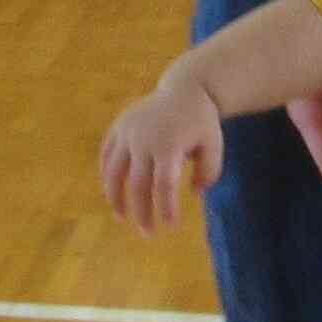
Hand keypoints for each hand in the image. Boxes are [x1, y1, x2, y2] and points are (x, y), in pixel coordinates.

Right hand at [99, 75, 225, 233]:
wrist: (186, 87)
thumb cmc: (202, 122)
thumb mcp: (214, 144)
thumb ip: (209, 171)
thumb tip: (193, 193)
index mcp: (169, 143)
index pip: (164, 184)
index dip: (165, 207)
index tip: (171, 226)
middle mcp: (144, 138)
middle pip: (138, 184)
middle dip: (142, 212)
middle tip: (148, 233)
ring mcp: (128, 131)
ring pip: (113, 171)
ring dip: (115, 197)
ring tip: (122, 216)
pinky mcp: (119, 126)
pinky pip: (106, 154)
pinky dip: (106, 174)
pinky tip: (114, 191)